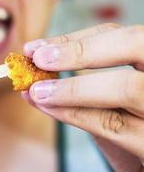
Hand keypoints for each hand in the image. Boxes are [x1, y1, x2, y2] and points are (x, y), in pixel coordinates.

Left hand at [23, 23, 143, 171]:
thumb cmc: (131, 133)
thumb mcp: (111, 106)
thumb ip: (82, 90)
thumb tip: (38, 79)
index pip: (121, 38)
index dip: (78, 39)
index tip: (39, 47)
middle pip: (134, 44)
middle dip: (80, 50)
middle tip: (39, 58)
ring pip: (125, 87)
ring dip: (72, 87)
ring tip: (37, 90)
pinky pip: (114, 124)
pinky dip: (76, 114)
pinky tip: (48, 107)